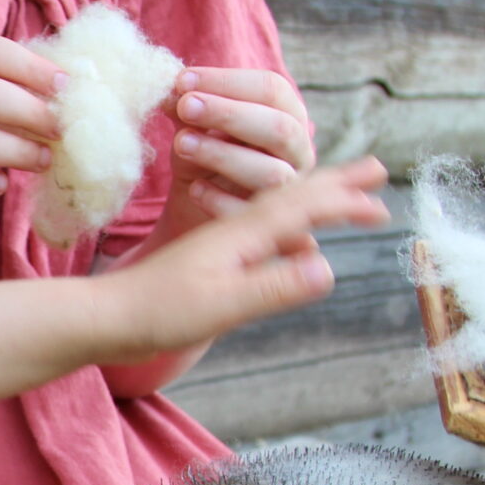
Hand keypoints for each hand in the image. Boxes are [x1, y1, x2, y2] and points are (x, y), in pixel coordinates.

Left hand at [92, 158, 387, 361]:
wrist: (101, 316)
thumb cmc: (155, 314)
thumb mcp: (219, 306)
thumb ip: (271, 286)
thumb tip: (328, 268)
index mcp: (241, 232)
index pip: (304, 206)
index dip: (345, 197)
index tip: (383, 187)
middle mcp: (233, 228)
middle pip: (294, 196)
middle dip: (338, 184)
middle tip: (377, 168)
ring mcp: (220, 240)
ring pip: (277, 206)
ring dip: (314, 195)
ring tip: (339, 192)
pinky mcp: (208, 255)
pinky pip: (258, 224)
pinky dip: (284, 217)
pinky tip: (284, 230)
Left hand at [165, 66, 316, 226]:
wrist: (193, 211)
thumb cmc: (202, 157)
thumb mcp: (193, 127)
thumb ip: (187, 106)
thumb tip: (171, 88)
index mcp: (288, 116)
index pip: (272, 89)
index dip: (227, 81)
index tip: (182, 80)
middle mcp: (298, 152)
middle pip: (280, 128)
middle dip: (230, 114)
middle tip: (185, 106)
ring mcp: (290, 192)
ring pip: (271, 173)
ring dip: (223, 155)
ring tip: (181, 144)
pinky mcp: (273, 227)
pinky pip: (252, 214)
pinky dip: (220, 200)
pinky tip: (193, 188)